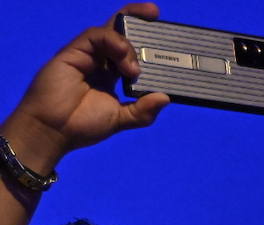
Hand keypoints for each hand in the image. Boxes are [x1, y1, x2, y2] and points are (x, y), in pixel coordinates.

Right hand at [3, 5, 169, 172]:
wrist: (54, 130)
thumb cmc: (82, 125)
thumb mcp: (120, 119)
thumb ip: (143, 111)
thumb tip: (165, 97)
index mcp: (112, 74)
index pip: (130, 49)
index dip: (145, 38)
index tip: (166, 35)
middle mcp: (100, 60)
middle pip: (120, 31)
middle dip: (138, 18)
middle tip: (155, 12)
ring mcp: (87, 54)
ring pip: (110, 32)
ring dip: (128, 45)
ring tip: (134, 69)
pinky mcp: (74, 51)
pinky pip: (95, 35)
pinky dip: (112, 41)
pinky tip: (123, 57)